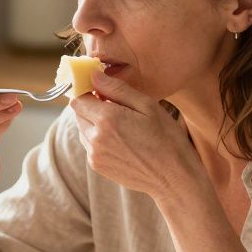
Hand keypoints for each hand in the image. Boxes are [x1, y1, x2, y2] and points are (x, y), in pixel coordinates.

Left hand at [70, 70, 199, 197]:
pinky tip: (121, 140)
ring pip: (82, 129)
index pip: (78, 98)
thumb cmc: (166, 138)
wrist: (173, 176)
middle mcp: (95, 138)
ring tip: (121, 126)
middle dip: (91, 106)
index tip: (101, 91)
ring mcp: (94, 155)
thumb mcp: (147, 105)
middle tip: (115, 107)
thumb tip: (94, 75)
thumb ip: (117, 89)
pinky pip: (89, 145)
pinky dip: (99, 139)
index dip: (87, 91)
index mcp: (107, 119)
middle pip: (78, 113)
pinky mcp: (97, 166)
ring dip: (94, 123)